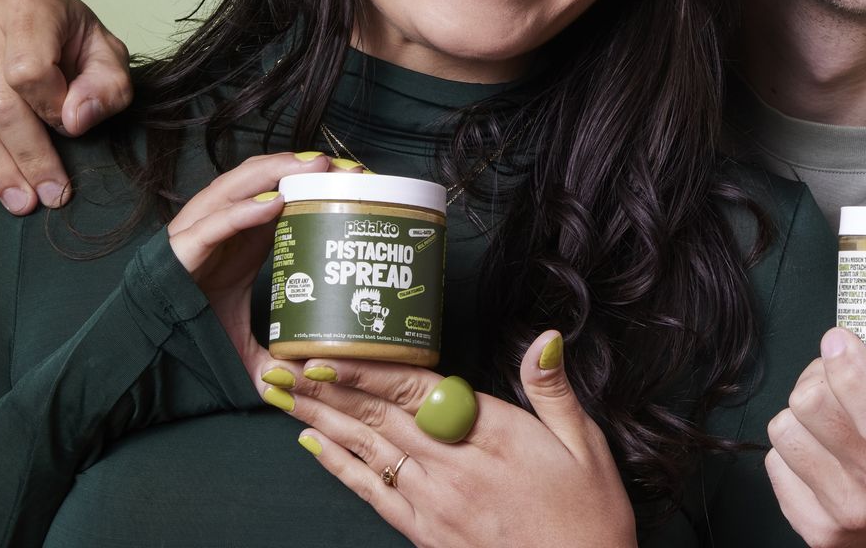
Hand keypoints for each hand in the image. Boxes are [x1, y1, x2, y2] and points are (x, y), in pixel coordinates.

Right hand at [0, 0, 131, 212]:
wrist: (36, 23)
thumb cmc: (72, 44)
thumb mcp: (109, 62)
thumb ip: (106, 90)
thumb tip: (73, 121)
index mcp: (26, 2)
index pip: (28, 72)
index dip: (50, 112)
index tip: (69, 133)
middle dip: (24, 159)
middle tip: (46, 197)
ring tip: (19, 200)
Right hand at [167, 151, 343, 387]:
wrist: (142, 353)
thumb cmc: (191, 335)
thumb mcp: (247, 342)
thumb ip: (278, 357)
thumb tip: (316, 379)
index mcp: (240, 238)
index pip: (279, 194)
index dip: (312, 180)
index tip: (353, 178)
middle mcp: (219, 226)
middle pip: (261, 180)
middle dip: (302, 167)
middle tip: (346, 168)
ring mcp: (197, 233)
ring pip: (236, 188)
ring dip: (276, 173)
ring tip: (314, 166)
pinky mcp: (180, 252)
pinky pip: (213, 224)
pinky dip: (242, 211)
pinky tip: (274, 204)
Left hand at [272, 332, 635, 547]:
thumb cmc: (588, 517)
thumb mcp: (585, 445)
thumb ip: (552, 389)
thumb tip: (546, 337)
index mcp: (492, 436)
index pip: (416, 391)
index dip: (366, 371)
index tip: (324, 353)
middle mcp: (454, 468)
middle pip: (377, 417)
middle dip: (323, 388)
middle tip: (277, 364)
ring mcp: (435, 503)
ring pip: (366, 450)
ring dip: (319, 419)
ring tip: (279, 394)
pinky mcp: (426, 532)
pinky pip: (373, 492)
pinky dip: (338, 466)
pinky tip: (312, 444)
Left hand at [764, 250, 865, 547]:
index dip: (845, 368)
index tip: (840, 338)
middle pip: (812, 406)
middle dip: (816, 377)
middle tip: (832, 371)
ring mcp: (847, 512)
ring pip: (786, 431)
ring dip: (800, 412)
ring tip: (827, 406)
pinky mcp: (818, 531)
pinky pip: (775, 466)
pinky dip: (791, 449)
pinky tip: (818, 445)